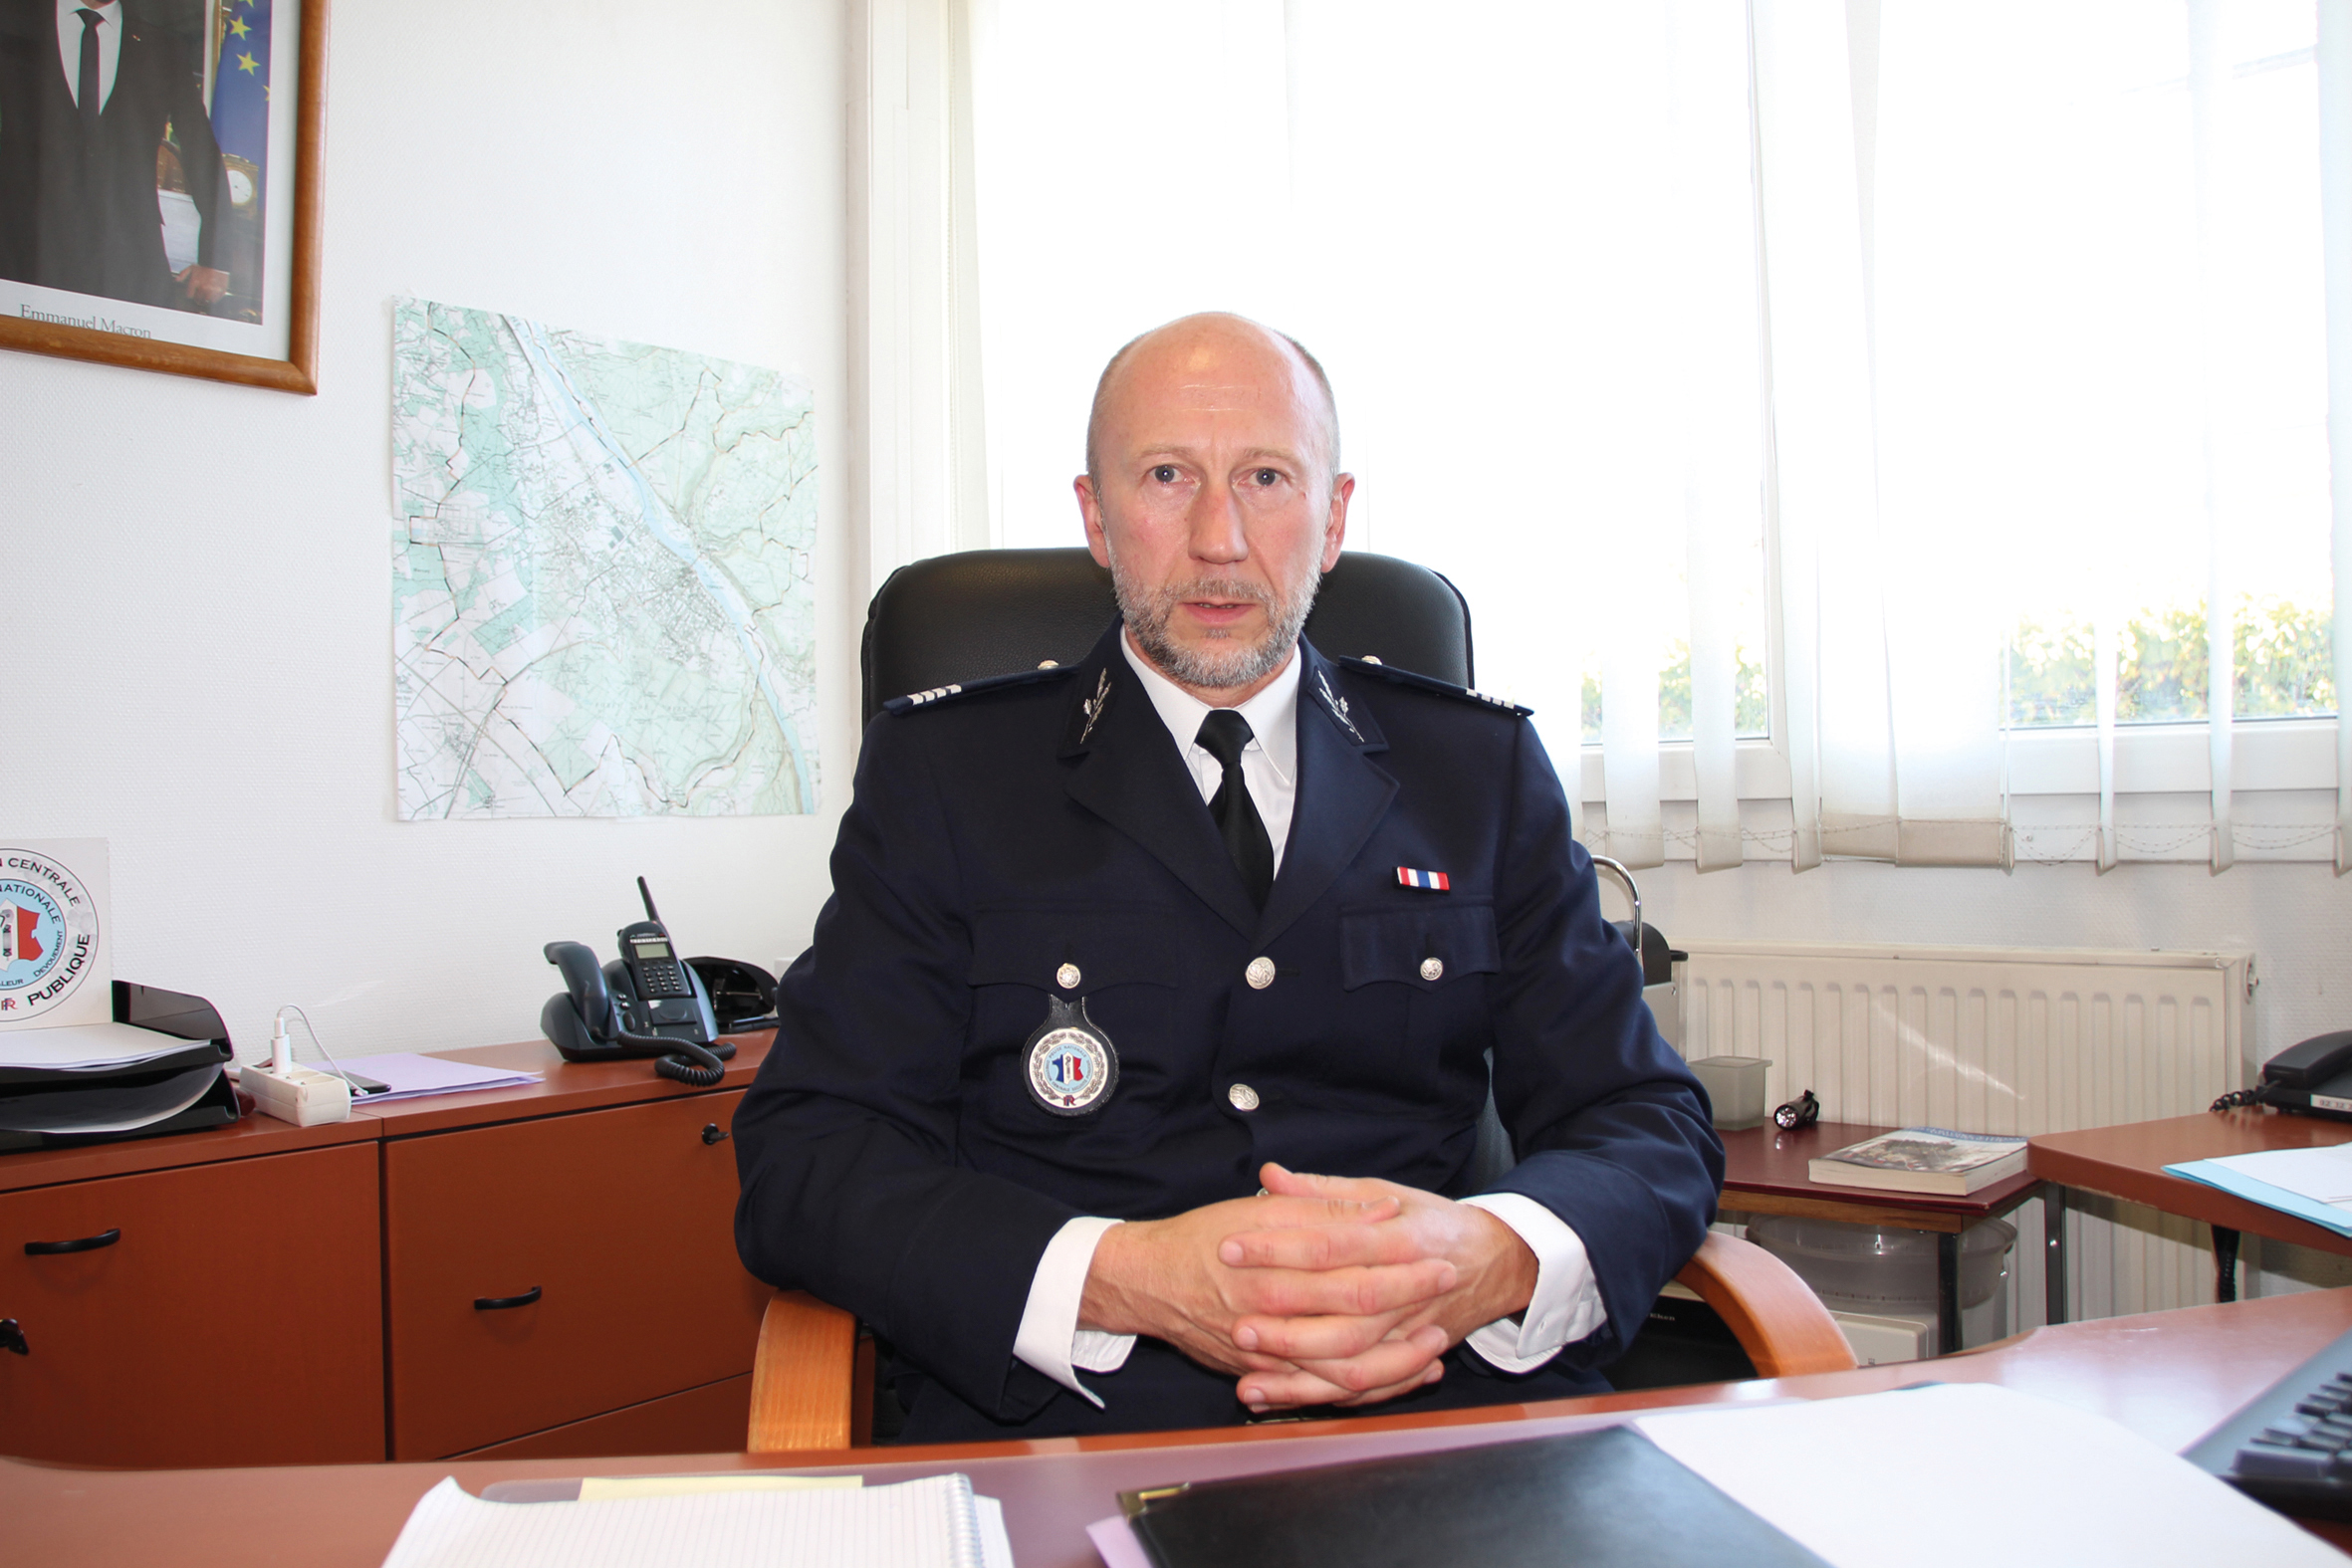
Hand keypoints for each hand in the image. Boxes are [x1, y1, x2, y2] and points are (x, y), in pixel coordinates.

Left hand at [177, 265, 228, 304]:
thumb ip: (183, 274)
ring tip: (206, 295)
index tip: (193, 293)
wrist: (217, 263)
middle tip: (200, 295)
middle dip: (198, 298)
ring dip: (206, 299)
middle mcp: (203, 287)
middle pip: (198, 300)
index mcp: (195, 282)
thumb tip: (176, 280)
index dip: (190, 294)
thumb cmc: (204, 266)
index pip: (189, 295)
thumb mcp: (192, 268)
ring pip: (207, 301)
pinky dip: (214, 298)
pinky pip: (215, 300)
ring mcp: (213, 290)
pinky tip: (213, 293)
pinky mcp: (221, 292)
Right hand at [1079, 1187, 1457, 1383]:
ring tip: (1436, 1346)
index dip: (1401, 1264)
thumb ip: (1321, 1211)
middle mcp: (1272, 1317)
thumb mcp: (1258, 1212)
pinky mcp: (1264, 1376)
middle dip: (1409, 1308)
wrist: (1146, 1284)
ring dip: (1397, 1361)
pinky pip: (1323, 1394)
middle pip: (1357, 1323)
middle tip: (1448, 1292)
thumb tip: (1381, 1211)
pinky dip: (1366, 1388)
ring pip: (1345, 1373)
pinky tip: (1400, 1377)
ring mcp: (1268, 1355)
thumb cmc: (1200, 1239)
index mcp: (1274, 1269)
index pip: (1353, 1269)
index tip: (1438, 1252)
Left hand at [1216, 1164, 1539, 1408]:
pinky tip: (1273, 1398)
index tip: (1230, 1248)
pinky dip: (1319, 1400)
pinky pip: (1364, 1392)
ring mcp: (1410, 1334)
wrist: (1496, 1262)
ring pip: (1354, 1366)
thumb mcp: (1385, 1192)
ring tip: (1246, 1377)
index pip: (1330, 1246)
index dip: (1279, 1249)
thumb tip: (1268, 1175)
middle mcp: (1408, 1292)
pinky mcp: (1408, 1362)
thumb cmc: (1432, 1223)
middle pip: (1343, 1316)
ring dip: (1298, 1376)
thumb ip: (1324, 1190)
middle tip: (1234, 1323)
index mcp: (1399, 1239)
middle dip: (1285, 1324)